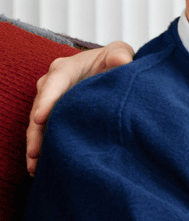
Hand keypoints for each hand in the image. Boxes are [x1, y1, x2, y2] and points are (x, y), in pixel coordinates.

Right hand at [26, 41, 134, 175]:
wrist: (111, 68)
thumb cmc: (114, 59)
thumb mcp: (119, 52)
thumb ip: (120, 55)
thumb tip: (122, 61)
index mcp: (64, 69)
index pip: (53, 84)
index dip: (46, 101)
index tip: (40, 118)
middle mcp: (52, 85)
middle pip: (39, 108)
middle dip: (36, 131)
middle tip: (35, 153)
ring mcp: (50, 102)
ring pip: (38, 125)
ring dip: (36, 145)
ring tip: (35, 167)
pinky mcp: (54, 116)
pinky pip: (45, 132)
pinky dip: (43, 148)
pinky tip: (41, 168)